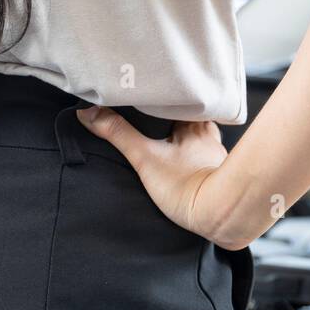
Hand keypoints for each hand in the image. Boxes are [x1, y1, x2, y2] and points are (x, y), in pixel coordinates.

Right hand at [76, 107, 230, 239]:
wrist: (220, 215)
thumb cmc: (187, 187)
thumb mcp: (145, 158)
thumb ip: (118, 134)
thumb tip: (89, 113)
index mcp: (194, 122)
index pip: (176, 100)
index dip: (159, 97)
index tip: (144, 93)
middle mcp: (209, 133)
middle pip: (186, 116)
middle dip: (170, 116)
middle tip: (150, 115)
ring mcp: (216, 153)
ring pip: (196, 134)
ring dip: (182, 134)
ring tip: (164, 136)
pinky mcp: (219, 172)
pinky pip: (204, 154)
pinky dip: (193, 152)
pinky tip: (183, 159)